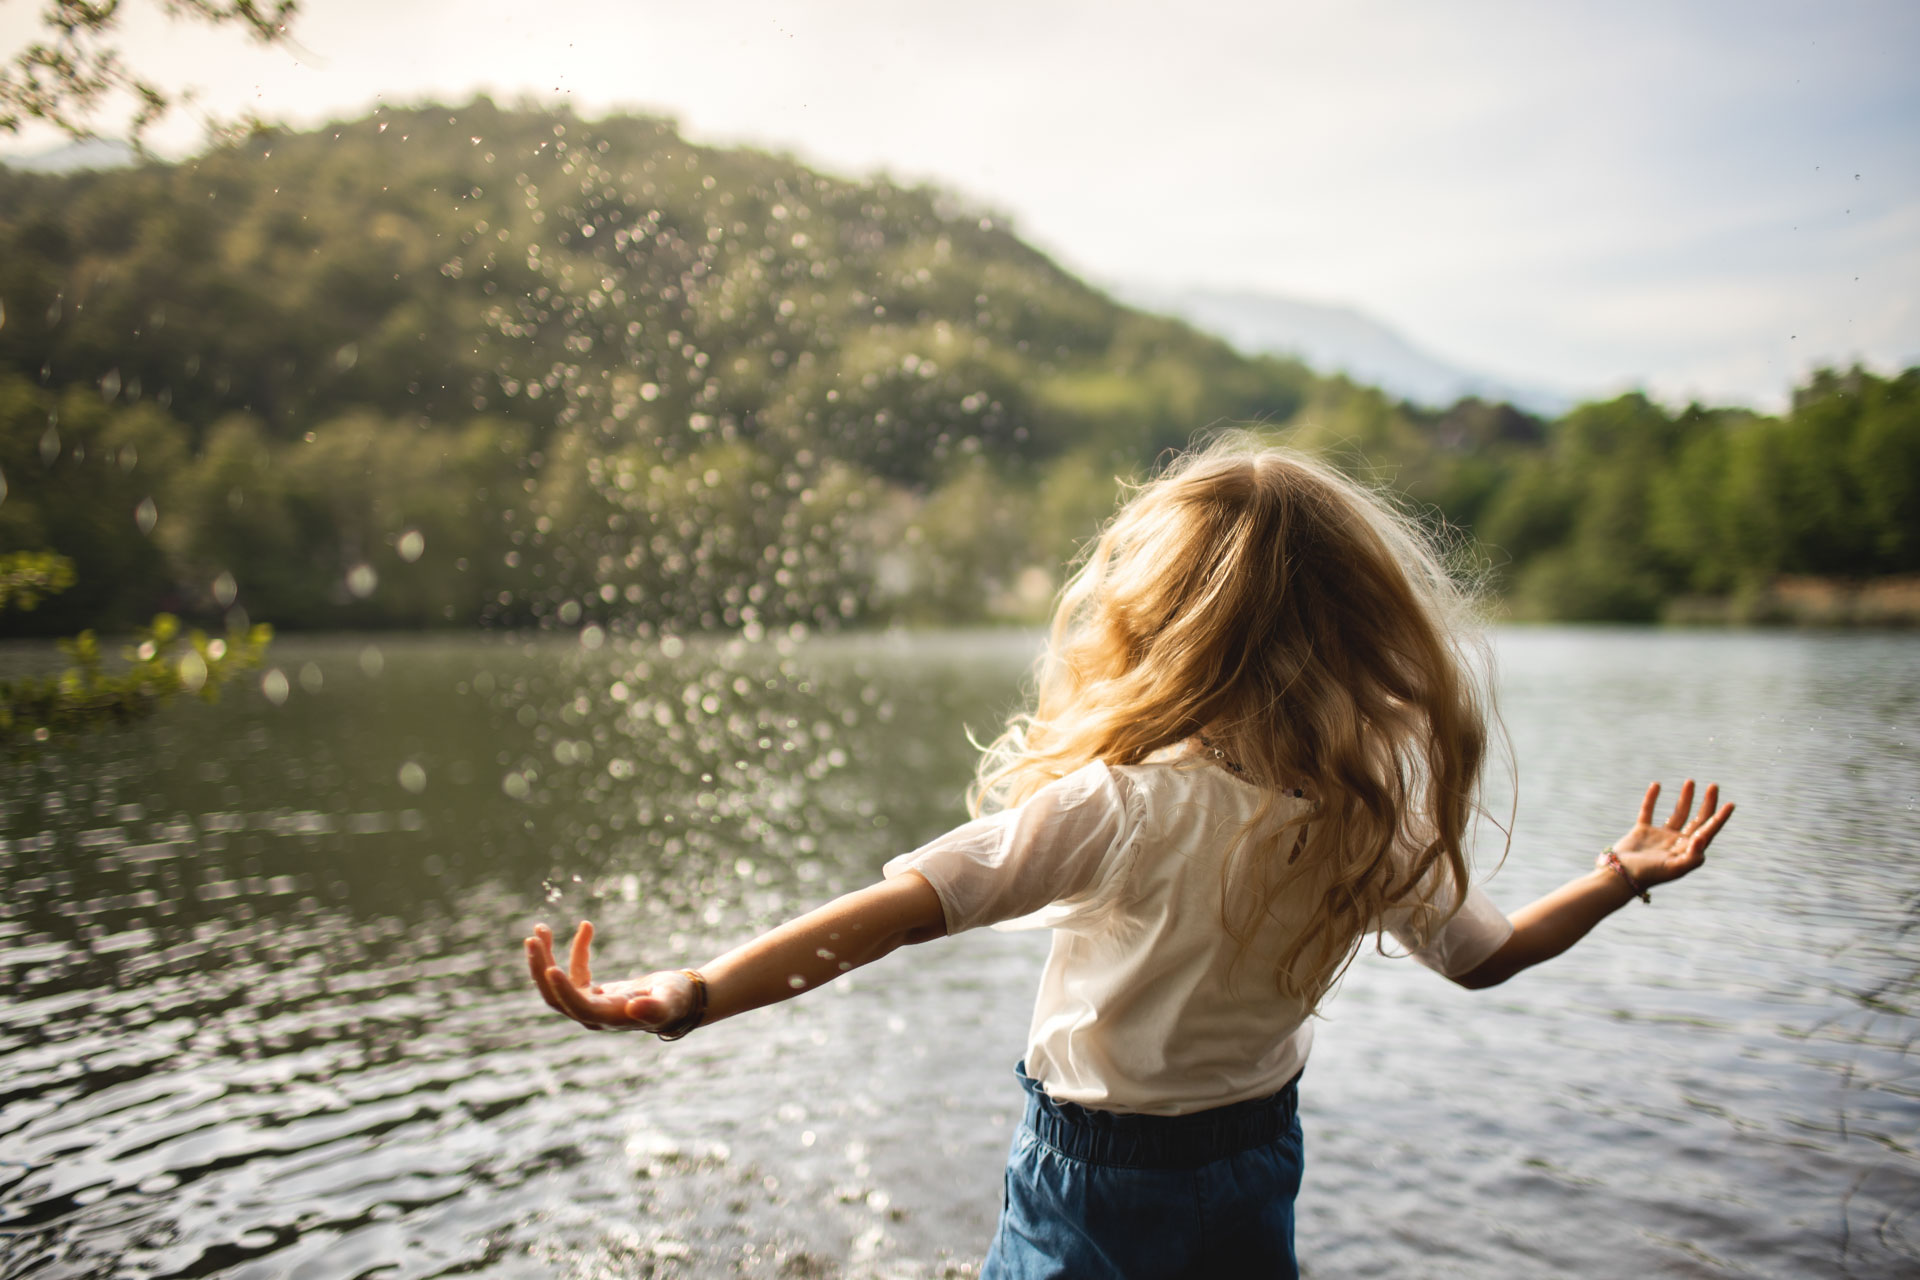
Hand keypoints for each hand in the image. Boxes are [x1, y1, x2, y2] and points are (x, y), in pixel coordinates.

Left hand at [523, 920, 697, 1032]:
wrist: (678, 1002)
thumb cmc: (676, 1000)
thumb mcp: (669, 1001)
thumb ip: (654, 1008)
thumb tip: (634, 1008)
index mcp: (610, 1018)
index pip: (579, 1007)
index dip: (564, 991)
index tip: (551, 968)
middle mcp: (594, 1016)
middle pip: (557, 998)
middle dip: (541, 969)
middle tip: (533, 939)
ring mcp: (590, 1006)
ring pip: (557, 986)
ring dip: (546, 958)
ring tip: (540, 929)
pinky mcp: (592, 995)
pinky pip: (574, 973)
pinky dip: (577, 950)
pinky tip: (586, 927)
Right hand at [1607, 779, 1734, 887]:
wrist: (1619, 876)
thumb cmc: (1648, 875)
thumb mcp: (1674, 868)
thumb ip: (1692, 856)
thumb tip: (1703, 837)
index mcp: (1687, 851)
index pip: (1708, 831)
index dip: (1720, 818)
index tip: (1730, 804)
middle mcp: (1677, 842)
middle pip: (1697, 820)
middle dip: (1707, 803)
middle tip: (1713, 786)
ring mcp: (1660, 836)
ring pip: (1677, 814)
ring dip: (1685, 798)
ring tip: (1690, 781)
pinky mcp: (1642, 831)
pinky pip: (1649, 811)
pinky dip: (1652, 798)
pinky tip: (1657, 785)